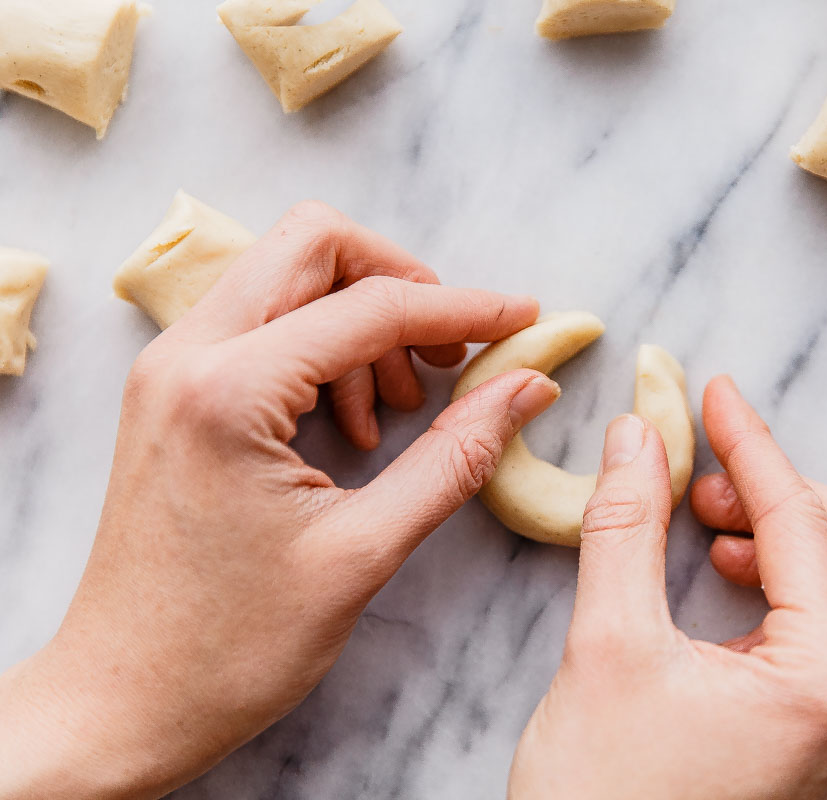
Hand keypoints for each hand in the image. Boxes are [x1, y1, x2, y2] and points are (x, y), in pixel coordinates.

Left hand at [0, 202, 558, 798]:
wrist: (123, 702)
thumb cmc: (230, 646)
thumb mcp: (363, 551)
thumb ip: (456, 457)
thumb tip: (526, 387)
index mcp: (228, 389)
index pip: (372, 304)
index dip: (465, 308)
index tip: (525, 320)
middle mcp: (185, 355)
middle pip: (314, 245)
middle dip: (401, 283)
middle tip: (452, 352)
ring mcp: (171, 370)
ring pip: (287, 278)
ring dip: (362, 321)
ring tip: (398, 410)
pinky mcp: (175, 394)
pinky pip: (262, 327)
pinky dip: (324, 350)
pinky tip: (353, 427)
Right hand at [509, 376, 826, 799]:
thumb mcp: (607, 650)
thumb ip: (626, 529)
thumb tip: (638, 439)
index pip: (803, 526)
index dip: (752, 448)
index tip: (715, 398)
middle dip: (795, 499)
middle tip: (707, 488)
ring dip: (815, 547)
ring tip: (719, 538)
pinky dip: (813, 597)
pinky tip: (736, 590)